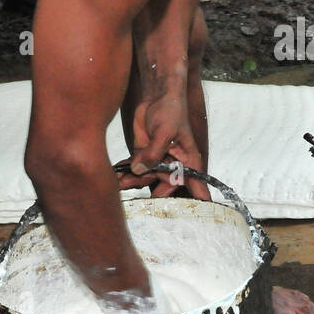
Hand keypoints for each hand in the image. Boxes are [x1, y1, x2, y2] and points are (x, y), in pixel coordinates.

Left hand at [119, 80, 210, 199]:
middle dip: (148, 189)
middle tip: (130, 186)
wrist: (157, 96)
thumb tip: (139, 171)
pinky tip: (116, 172)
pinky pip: (134, 169)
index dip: (196, 203)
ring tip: (120, 180)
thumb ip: (153, 153)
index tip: (192, 218)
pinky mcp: (144, 155)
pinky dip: (125, 171)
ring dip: (132, 180)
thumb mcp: (165, 132)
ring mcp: (158, 161)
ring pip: (146, 179)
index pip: (196, 186)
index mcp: (188, 161)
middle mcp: (174, 165)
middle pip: (164, 186)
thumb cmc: (171, 110)